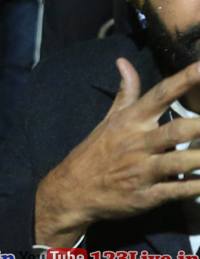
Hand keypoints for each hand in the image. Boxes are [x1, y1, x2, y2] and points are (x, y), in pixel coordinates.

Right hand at [35, 59, 199, 246]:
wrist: (70, 191)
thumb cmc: (94, 153)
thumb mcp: (108, 120)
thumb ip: (126, 93)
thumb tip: (123, 62)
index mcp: (130, 122)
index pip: (160, 95)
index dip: (184, 80)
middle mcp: (137, 144)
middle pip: (176, 131)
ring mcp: (141, 171)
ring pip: (179, 162)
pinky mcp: (145, 196)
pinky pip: (175, 191)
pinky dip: (194, 187)